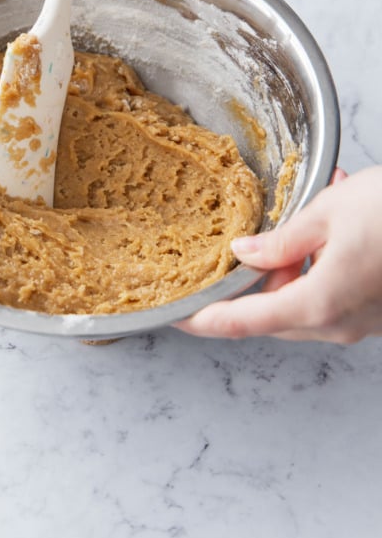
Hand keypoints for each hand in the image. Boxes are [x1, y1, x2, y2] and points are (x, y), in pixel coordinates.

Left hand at [175, 166, 381, 343]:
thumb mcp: (328, 213)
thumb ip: (280, 241)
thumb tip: (244, 254)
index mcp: (317, 303)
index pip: (240, 322)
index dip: (202, 321)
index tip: (175, 318)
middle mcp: (339, 324)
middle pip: (271, 314)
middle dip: (252, 283)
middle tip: (242, 246)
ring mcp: (363, 323)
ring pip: (302, 303)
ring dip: (291, 267)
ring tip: (305, 218)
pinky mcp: (378, 313)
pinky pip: (332, 296)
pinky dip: (319, 266)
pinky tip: (332, 227)